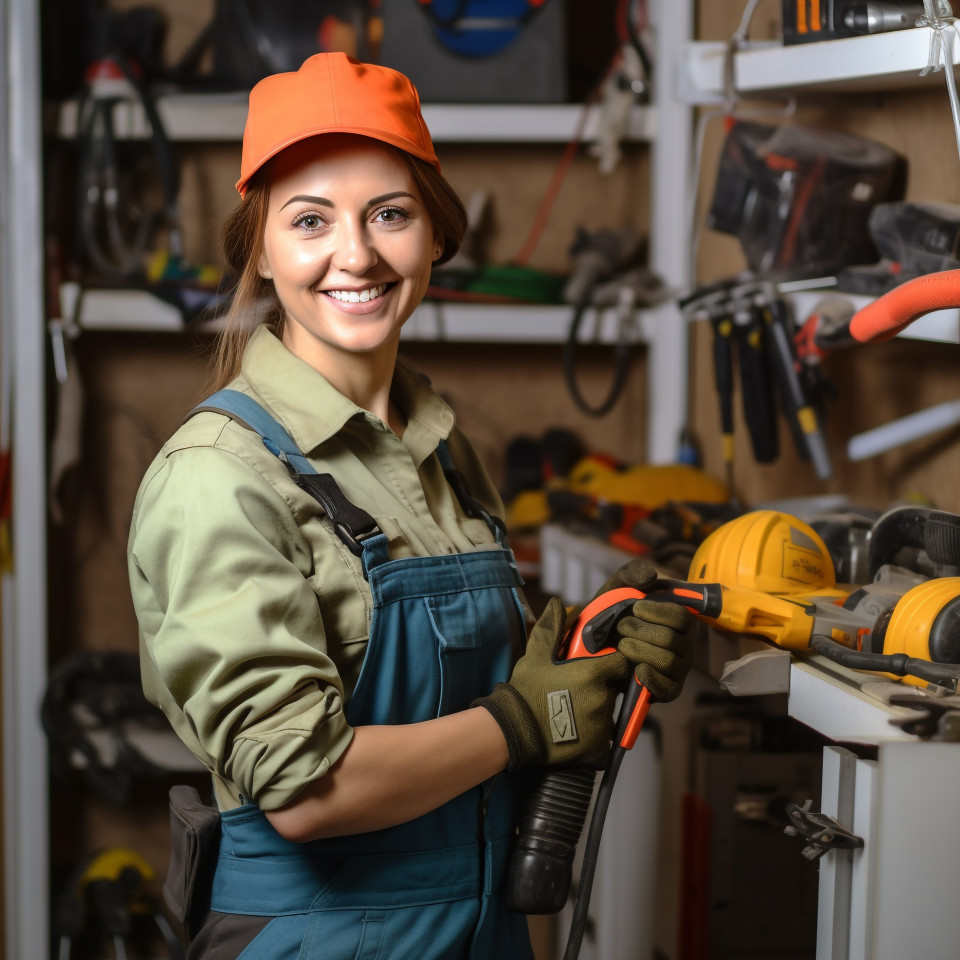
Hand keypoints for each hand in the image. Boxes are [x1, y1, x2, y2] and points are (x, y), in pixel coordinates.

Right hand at [473, 597, 630, 770]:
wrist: (515, 732)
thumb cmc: (526, 690)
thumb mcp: (536, 655)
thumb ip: (552, 628)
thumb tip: (557, 603)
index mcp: (593, 674)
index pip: (622, 663)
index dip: (614, 663)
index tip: (601, 665)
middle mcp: (603, 698)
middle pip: (615, 688)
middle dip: (603, 687)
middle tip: (578, 690)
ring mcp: (602, 725)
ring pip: (609, 713)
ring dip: (597, 710)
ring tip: (572, 712)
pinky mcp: (598, 747)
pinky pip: (604, 738)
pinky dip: (593, 734)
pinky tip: (574, 730)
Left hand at [591, 558, 690, 701]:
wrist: (594, 647)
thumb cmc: (612, 614)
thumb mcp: (617, 588)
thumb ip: (631, 573)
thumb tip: (651, 576)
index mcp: (678, 618)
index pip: (681, 616)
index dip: (658, 612)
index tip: (636, 607)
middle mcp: (684, 643)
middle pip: (672, 639)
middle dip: (641, 631)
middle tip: (621, 627)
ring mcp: (678, 668)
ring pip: (668, 660)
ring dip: (639, 651)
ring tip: (621, 646)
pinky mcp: (669, 689)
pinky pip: (669, 688)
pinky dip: (650, 677)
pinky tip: (634, 669)